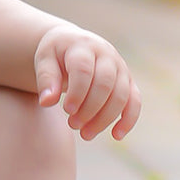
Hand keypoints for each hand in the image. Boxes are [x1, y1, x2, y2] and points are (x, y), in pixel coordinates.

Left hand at [34, 24, 141, 140]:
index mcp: (83, 46)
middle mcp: (106, 55)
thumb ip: (46, 79)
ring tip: (85, 134)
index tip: (67, 110)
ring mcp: (120, 68)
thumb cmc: (56, 55)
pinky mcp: (128, 81)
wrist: (74, 44)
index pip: (84, 70)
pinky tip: (116, 135)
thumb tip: (46, 102)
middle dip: (89, 109)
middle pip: (105, 84)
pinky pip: (135, 101)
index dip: (77, 92)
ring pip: (120, 96)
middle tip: (72, 124)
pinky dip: (129, 119)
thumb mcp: (44, 60)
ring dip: (104, 118)